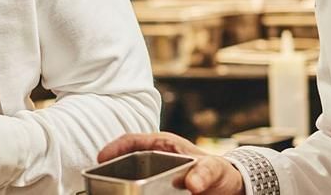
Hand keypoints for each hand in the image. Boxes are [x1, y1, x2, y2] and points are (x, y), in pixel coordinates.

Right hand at [98, 132, 243, 194]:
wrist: (230, 189)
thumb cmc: (222, 173)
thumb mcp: (215, 170)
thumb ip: (204, 173)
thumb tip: (192, 184)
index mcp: (164, 144)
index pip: (132, 141)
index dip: (114, 147)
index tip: (101, 158)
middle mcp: (156, 158)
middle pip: (126, 160)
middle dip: (112, 169)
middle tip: (101, 181)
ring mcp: (156, 174)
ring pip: (132, 177)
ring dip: (123, 184)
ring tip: (111, 191)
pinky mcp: (159, 189)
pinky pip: (142, 191)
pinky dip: (135, 193)